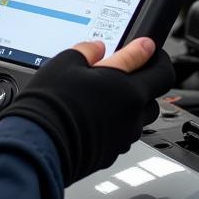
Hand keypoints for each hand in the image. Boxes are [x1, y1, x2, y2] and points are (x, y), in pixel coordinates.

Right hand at [0, 37, 173, 183]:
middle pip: (157, 93)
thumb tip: (97, 47)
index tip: (145, 46)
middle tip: (130, 68)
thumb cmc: (52, 104)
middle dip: (147, 78)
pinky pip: (124, 132)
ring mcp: (124, 135)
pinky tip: (98, 114)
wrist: (40, 144)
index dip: (152, 52)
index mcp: (128, 88)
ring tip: (111, 92)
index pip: (158, 66)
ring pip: (142, 115)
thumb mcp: (66, 63)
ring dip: (133, 102)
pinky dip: (118, 121)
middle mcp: (132, 112)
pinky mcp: (113, 151)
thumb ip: (88, 51)